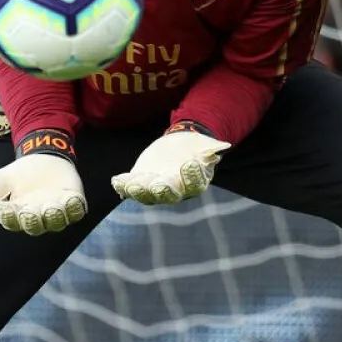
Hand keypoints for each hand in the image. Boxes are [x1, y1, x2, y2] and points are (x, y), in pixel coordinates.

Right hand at [0, 137, 86, 235]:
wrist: (46, 159)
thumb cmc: (22, 174)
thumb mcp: (3, 177)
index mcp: (18, 215)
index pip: (12, 221)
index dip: (8, 216)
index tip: (2, 206)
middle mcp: (38, 218)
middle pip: (35, 225)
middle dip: (31, 219)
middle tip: (28, 210)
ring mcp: (57, 211)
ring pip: (56, 221)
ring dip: (54, 215)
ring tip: (50, 205)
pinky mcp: (74, 203)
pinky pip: (76, 211)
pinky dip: (74, 207)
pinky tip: (71, 198)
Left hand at [112, 123, 230, 205]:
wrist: (178, 146)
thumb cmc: (195, 147)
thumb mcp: (205, 145)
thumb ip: (213, 148)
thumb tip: (224, 146)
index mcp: (194, 183)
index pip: (194, 184)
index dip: (192, 175)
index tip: (190, 164)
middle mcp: (175, 191)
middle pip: (168, 195)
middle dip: (161, 190)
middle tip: (156, 185)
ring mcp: (155, 189)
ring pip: (147, 195)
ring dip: (138, 191)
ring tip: (131, 184)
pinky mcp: (140, 181)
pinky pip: (130, 186)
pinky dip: (123, 185)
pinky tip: (117, 181)